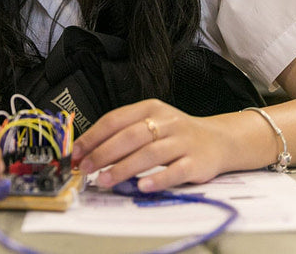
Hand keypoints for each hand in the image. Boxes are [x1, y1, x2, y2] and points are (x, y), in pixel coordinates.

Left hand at [72, 99, 232, 192]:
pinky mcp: (196, 162)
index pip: (114, 120)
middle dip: (103, 153)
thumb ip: (123, 133)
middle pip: (129, 136)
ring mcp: (182, 142)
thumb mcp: (151, 123)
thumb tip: (88, 152)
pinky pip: (175, 171)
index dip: (92, 137)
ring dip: (123, 168)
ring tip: (105, 180)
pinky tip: (143, 186)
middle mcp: (166, 122)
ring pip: (149, 154)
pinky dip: (158, 179)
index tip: (76, 153)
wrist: (219, 140)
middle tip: (86, 168)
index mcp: (150, 108)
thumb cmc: (176, 134)